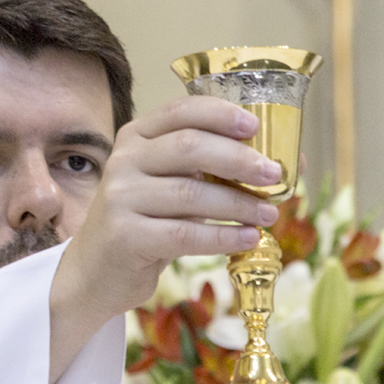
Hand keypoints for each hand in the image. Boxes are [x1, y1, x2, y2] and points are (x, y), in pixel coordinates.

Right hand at [49, 95, 281, 382]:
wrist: (96, 271)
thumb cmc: (145, 223)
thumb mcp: (170, 185)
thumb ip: (212, 170)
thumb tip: (288, 162)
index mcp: (136, 137)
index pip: (180, 112)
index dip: (221, 114)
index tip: (256, 127)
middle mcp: (124, 160)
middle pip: (189, 147)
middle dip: (239, 160)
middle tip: (274, 175)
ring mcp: (120, 197)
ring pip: (191, 194)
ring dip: (238, 204)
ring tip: (269, 214)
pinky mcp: (124, 235)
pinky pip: (184, 234)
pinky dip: (222, 236)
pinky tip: (247, 238)